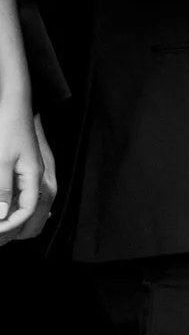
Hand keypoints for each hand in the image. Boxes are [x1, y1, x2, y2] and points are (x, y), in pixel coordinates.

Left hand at [0, 103, 53, 244]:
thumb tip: (1, 215)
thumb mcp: (0, 160)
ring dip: (15, 221)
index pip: (26, 212)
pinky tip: (9, 212)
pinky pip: (27, 198)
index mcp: (35, 177)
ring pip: (31, 208)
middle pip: (33, 215)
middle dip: (14, 229)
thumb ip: (2, 188)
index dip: (8, 226)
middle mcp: (39, 178)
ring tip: (2, 230)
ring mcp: (34, 174)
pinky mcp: (27, 170)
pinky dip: (17, 209)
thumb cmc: (8, 127)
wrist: (14, 104)